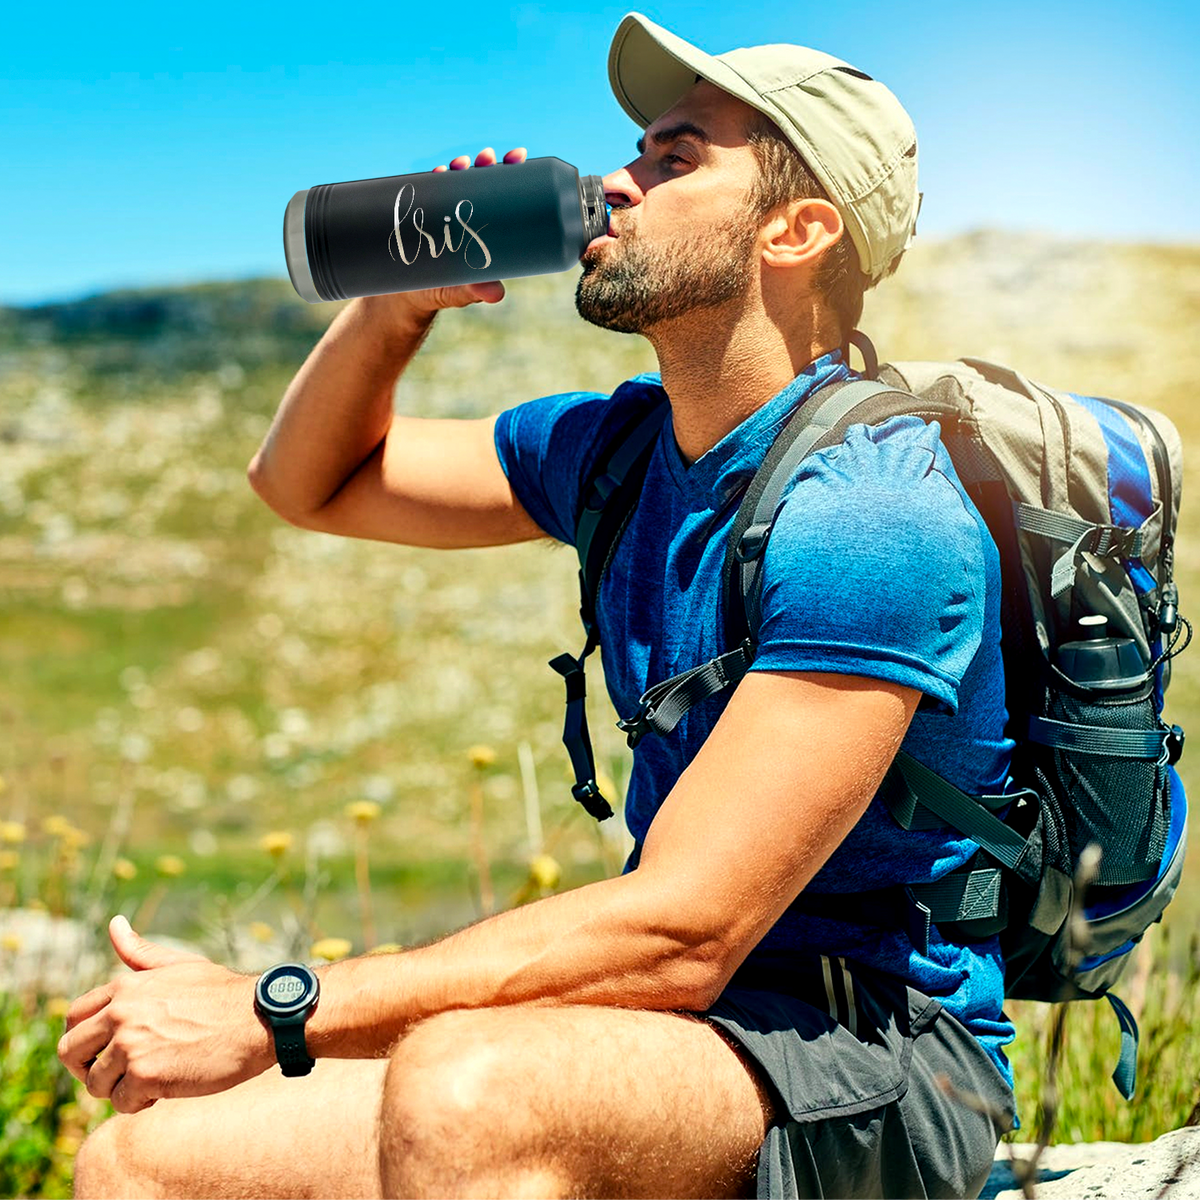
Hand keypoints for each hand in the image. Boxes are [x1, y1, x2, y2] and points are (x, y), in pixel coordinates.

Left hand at [56, 916, 273, 1113]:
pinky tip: (165, 1089)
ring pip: (94, 1082)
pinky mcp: (145, 1074)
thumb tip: (114, 924)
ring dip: (119, 1088)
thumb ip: (141, 953)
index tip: (105, 1050)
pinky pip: (121, 1102)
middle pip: (70, 1051)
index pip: (73, 1017)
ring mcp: (130, 1043)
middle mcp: (121, 1012)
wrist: (260, 1018)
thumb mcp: (180, 966)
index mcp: (125, 986)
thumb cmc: (222, 993)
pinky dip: (140, 1103)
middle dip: (88, 1068)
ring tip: (152, 1079)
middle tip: (119, 1073)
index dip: (83, 1039)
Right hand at [366, 145, 527, 322]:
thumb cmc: (441, 292)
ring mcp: (443, 212)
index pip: (501, 195)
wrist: (405, 295)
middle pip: (479, 181)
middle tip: (487, 158)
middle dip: (485, 164)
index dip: (509, 174)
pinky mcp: (421, 213)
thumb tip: (496, 294)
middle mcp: (465, 216)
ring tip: (461, 163)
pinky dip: (432, 178)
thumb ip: (476, 291)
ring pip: (454, 181)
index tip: (517, 157)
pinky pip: (427, 190)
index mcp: (484, 228)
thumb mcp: (460, 293)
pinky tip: (437, 172)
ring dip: (459, 166)